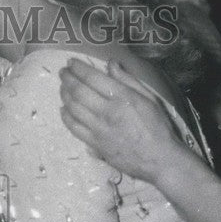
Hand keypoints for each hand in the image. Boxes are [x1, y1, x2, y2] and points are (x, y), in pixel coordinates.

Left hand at [59, 59, 182, 185]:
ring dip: (64, 95)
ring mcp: (98, 129)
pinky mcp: (94, 144)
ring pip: (73, 108)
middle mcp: (107, 111)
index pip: (92, 78)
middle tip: (63, 72)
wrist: (158, 159)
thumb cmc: (157, 127)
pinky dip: (66, 117)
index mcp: (122, 97)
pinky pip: (74, 128)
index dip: (78, 68)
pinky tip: (64, 110)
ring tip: (62, 87)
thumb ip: (128, 80)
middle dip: (67, 79)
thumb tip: (111, 63)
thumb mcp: (149, 98)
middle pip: (78, 91)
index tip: (70, 62)